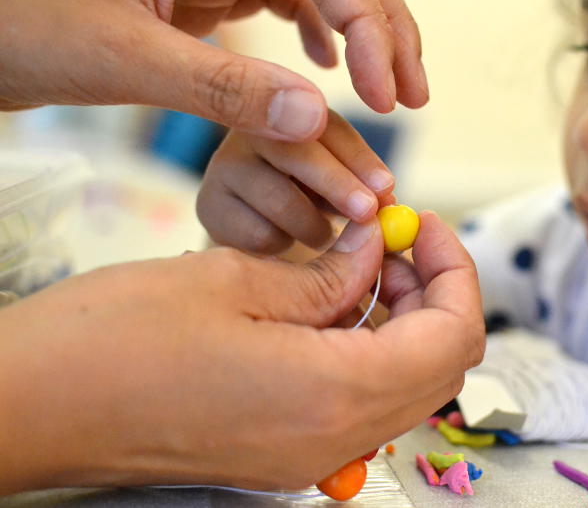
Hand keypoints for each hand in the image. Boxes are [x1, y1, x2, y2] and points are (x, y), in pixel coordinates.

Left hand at [0, 0, 427, 140]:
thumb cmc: (13, 20)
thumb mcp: (119, 55)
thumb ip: (222, 86)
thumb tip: (316, 117)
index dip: (371, 26)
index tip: (387, 95)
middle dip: (382, 30)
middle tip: (412, 94)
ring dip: (360, 36)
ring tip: (387, 90)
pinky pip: (281, 0)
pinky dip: (315, 34)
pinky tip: (325, 67)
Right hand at [0, 213, 483, 493]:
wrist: (36, 406)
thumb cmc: (115, 340)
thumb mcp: (234, 278)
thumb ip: (328, 272)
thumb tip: (377, 251)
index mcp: (334, 394)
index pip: (451, 334)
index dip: (455, 267)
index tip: (423, 221)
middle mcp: (336, 439)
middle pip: (440, 367)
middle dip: (436, 291)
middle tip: (396, 239)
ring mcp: (311, 457)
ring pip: (406, 386)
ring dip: (406, 320)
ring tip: (364, 263)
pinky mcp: (284, 454)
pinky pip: (362, 403)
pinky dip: (370, 350)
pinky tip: (333, 305)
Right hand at [197, 110, 394, 252]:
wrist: (258, 224)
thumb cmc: (313, 197)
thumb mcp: (344, 183)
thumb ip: (365, 185)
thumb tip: (387, 198)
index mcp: (294, 111)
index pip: (328, 127)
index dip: (360, 159)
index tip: (387, 188)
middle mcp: (253, 128)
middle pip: (295, 152)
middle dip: (338, 185)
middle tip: (367, 213)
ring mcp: (225, 164)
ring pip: (279, 200)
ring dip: (315, 226)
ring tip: (326, 236)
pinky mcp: (209, 204)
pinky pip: (258, 233)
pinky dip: (283, 245)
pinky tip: (285, 240)